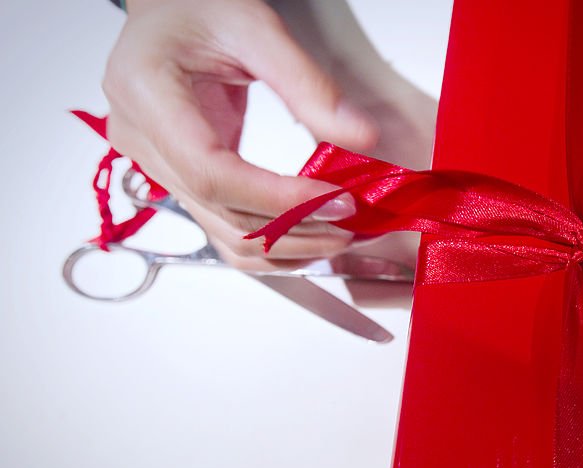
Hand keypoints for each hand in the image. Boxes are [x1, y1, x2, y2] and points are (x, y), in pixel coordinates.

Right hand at [103, 0, 377, 268]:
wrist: (168, 9)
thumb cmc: (199, 5)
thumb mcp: (256, 28)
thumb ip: (308, 85)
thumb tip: (361, 138)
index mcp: (146, 93)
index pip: (213, 173)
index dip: (278, 200)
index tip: (336, 200)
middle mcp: (141, 139)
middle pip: (222, 215)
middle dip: (296, 229)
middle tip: (354, 222)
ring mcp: (154, 166)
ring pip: (224, 237)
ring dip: (289, 248)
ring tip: (340, 234)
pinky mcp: (178, 180)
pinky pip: (224, 231)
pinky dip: (271, 245)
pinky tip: (310, 237)